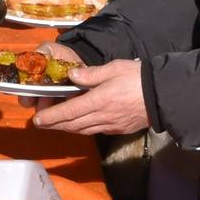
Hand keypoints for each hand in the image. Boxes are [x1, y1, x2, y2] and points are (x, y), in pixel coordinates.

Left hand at [28, 58, 150, 135]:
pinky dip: (83, 129)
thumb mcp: (113, 68)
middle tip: (41, 123)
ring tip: (57, 125)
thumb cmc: (137, 78)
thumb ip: (91, 73)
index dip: (51, 117)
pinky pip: (95, 131)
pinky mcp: (119, 129)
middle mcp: (102, 116)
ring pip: (83, 130)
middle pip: (72, 124)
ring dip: (67, 128)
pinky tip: (80, 125)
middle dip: (55, 124)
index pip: (68, 111)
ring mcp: (110, 125)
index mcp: (98, 100)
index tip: (37, 120)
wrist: (162, 95)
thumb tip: (72, 75)